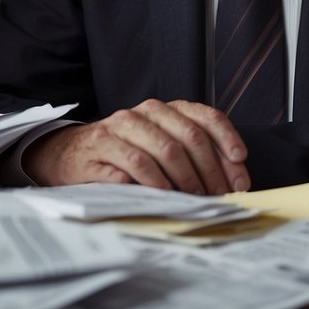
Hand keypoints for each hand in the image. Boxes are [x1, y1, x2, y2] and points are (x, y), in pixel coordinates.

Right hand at [22, 99, 248, 194]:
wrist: (68, 155)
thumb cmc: (123, 154)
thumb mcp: (159, 148)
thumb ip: (194, 157)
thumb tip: (234, 181)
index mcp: (163, 109)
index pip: (204, 116)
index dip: (226, 139)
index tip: (240, 163)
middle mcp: (143, 113)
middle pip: (187, 137)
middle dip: (208, 170)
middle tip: (217, 194)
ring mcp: (120, 128)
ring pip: (162, 150)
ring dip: (184, 179)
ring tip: (193, 199)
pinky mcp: (100, 147)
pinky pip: (133, 166)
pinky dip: (154, 184)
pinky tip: (163, 197)